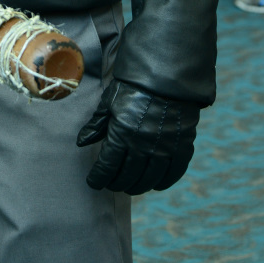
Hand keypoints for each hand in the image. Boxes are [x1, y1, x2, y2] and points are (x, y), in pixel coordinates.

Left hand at [76, 80, 200, 195]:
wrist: (166, 76)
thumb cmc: (133, 87)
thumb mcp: (109, 102)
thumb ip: (96, 124)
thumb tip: (81, 142)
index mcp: (122, 134)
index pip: (107, 166)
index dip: (98, 177)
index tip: (93, 182)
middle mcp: (143, 146)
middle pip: (127, 176)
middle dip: (116, 183)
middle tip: (111, 183)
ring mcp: (164, 148)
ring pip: (149, 179)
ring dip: (137, 186)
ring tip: (129, 186)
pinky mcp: (182, 147)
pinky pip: (173, 173)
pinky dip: (162, 182)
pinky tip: (154, 184)